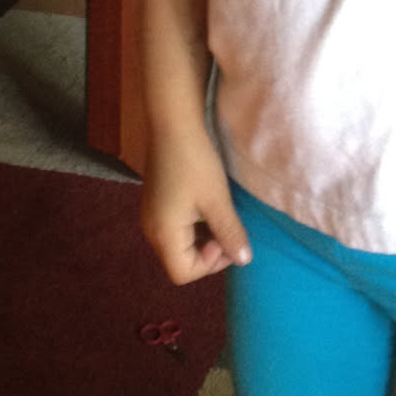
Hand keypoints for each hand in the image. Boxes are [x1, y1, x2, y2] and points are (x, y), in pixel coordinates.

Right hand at [141, 130, 252, 284]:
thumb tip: (243, 261)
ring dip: (202, 237)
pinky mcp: (156, 201)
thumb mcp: (217, 200)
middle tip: (227, 226)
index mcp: (163, 234)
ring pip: (179, 243)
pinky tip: (207, 204)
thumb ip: (230, 233)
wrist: (173, 122)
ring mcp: (151, 215)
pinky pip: (175, 227)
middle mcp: (151, 229)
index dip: (210, 264)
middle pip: (179, 261)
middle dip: (207, 252)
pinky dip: (193, 225)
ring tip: (220, 214)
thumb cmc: (195, 161)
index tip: (226, 237)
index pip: (183, 273)